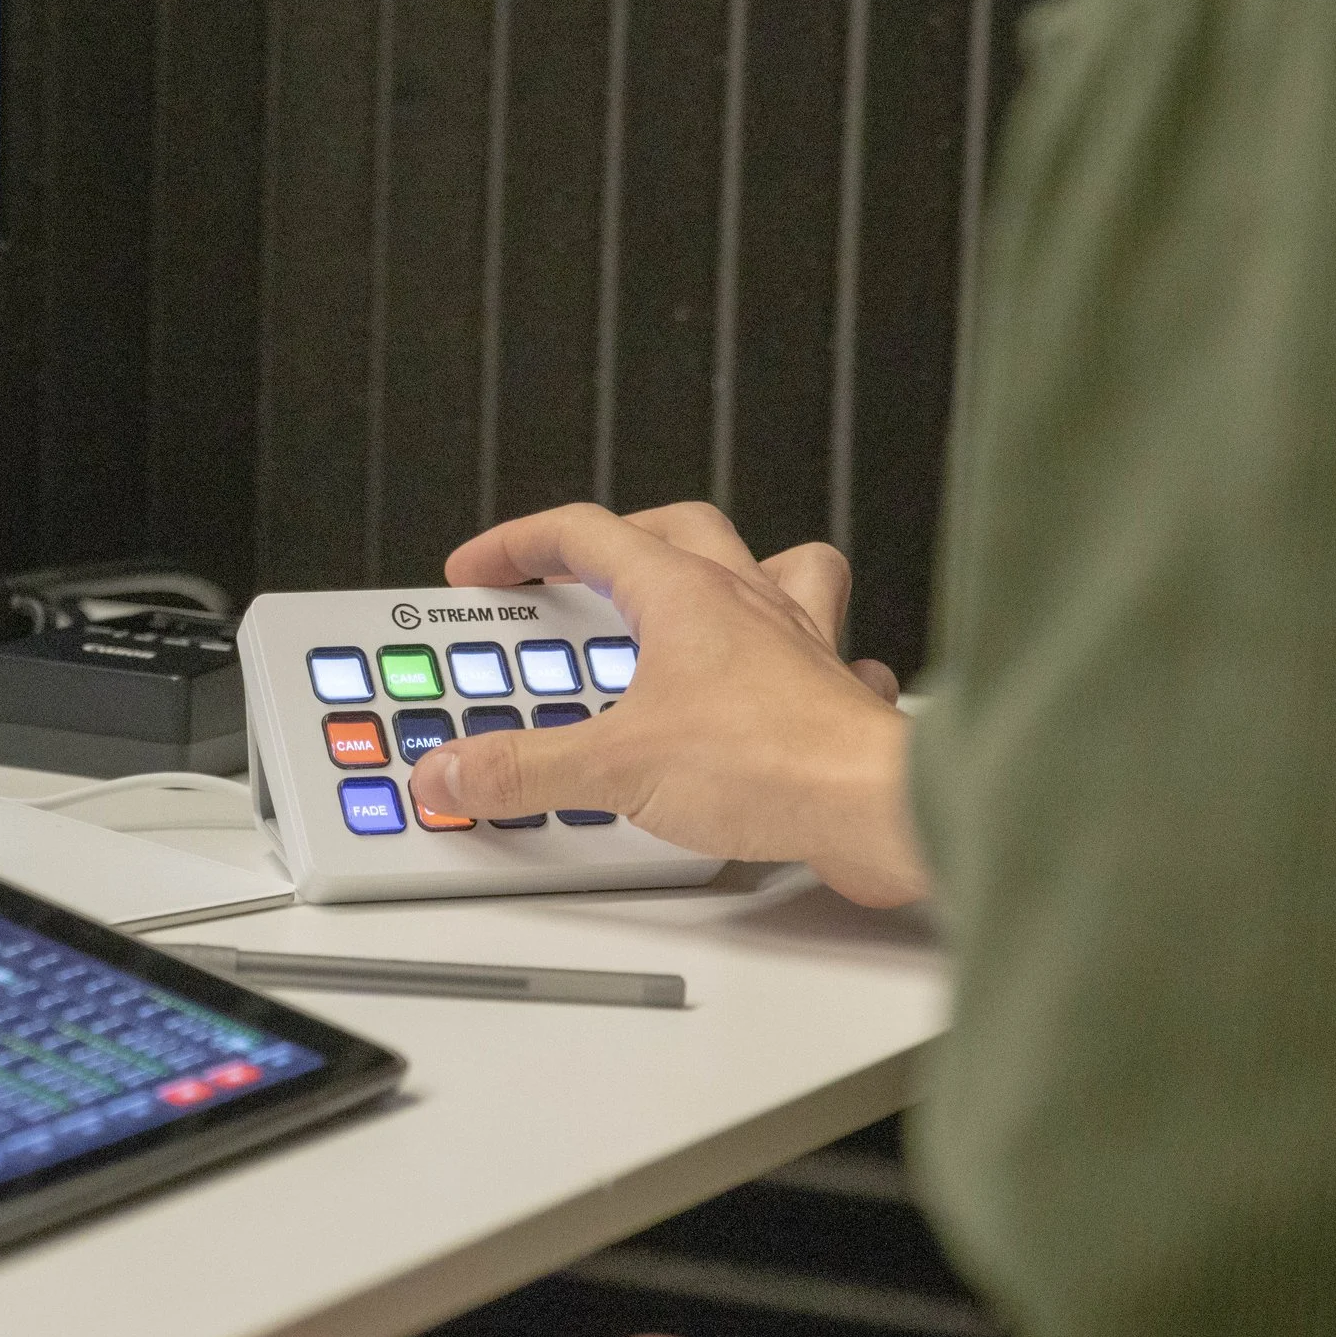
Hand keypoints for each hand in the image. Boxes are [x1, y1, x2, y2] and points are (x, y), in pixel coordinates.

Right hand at [410, 502, 928, 905]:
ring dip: (720, 574)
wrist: (878, 807)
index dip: (519, 544)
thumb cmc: (776, 762)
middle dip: (614, 542)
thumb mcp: (615, 769)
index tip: (481, 570)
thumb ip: (525, 768)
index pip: (583, 532)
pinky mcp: (830, 697)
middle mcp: (747, 599)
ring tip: (681, 608)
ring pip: (765, 566)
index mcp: (685, 591)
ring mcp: (797, 642)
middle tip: (572, 576)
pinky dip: (793, 655)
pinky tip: (776, 684)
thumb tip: (457, 767)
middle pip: (674, 529)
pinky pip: (821, 647)